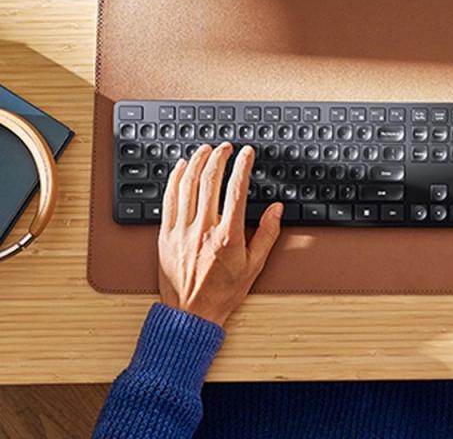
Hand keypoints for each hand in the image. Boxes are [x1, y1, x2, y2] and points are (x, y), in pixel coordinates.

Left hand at [158, 143, 282, 325]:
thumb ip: (267, 234)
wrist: (190, 315)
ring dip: (197, 162)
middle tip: (226, 147)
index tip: (246, 153)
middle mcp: (203, 230)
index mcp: (227, 236)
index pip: (236, 189)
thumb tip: (276, 210)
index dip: (242, 166)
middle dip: (219, 157)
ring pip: (188, 185)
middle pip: (210, 180)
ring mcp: (181, 231)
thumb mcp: (254, 266)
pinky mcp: (165, 235)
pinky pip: (169, 200)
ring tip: (205, 150)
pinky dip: (175, 179)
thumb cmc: (222, 294)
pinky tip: (181, 168)